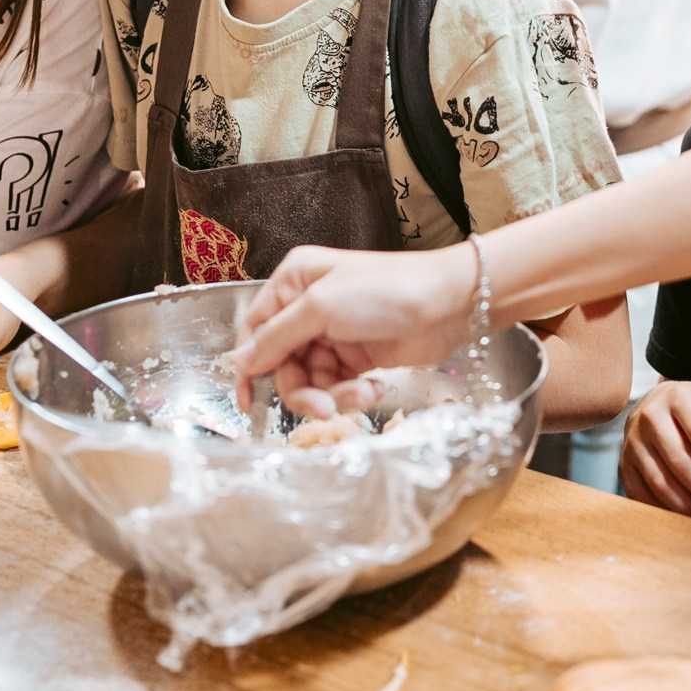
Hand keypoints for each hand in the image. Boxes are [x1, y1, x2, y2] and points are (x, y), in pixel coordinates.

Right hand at [231, 245, 476, 419]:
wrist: (449, 303)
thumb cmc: (386, 290)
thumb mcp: (322, 307)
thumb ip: (278, 335)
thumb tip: (241, 361)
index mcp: (294, 281)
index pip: (257, 329)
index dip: (250, 367)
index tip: (247, 402)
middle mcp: (309, 307)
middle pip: (283, 362)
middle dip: (302, 389)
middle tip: (323, 408)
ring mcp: (334, 333)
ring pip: (311, 380)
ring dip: (332, 395)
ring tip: (361, 395)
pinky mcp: (357, 356)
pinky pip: (337, 385)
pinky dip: (352, 393)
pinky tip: (375, 387)